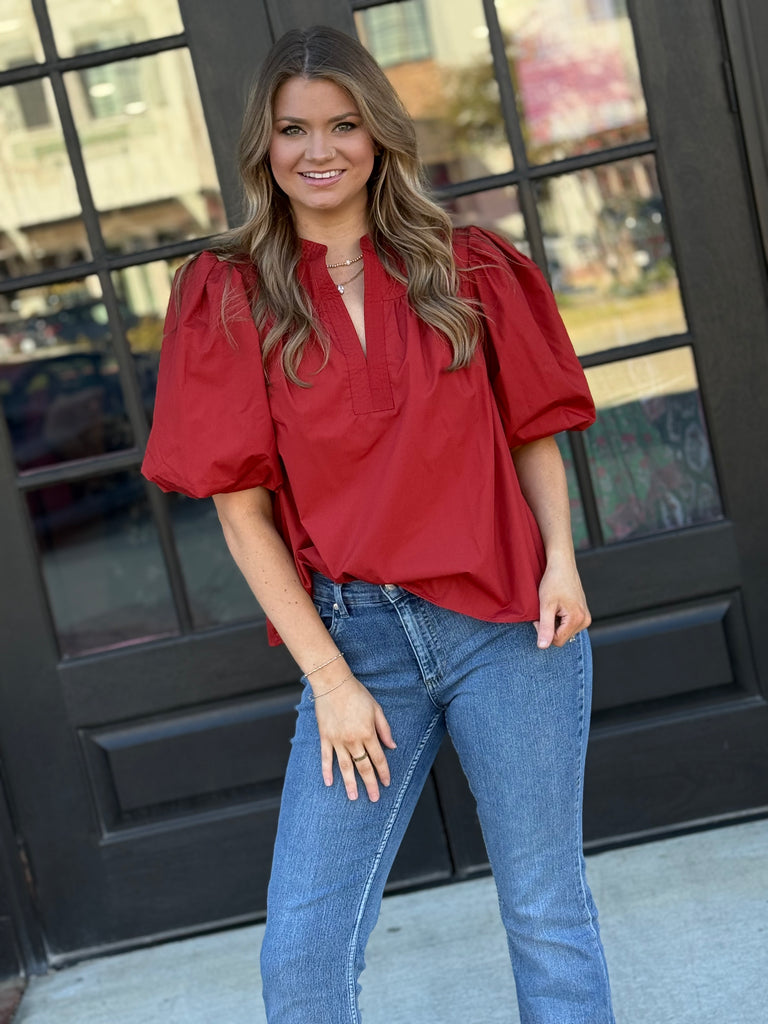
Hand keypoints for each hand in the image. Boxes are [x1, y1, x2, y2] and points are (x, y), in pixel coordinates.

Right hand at [313, 677, 395, 801]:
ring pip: (345, 767)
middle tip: (374, 798)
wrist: (333, 683)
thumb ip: (384, 729)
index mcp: (368, 733)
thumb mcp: (376, 709)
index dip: (383, 772)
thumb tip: (392, 746)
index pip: (378, 758)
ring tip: (353, 797)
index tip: (387, 783)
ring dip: (350, 783)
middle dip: (370, 784)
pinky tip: (330, 783)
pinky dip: (327, 771)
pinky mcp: (325, 737)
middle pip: (363, 766)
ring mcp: (338, 740)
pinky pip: (326, 758)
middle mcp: (353, 740)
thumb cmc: (357, 693)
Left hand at [534, 555, 590, 648]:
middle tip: (546, 610)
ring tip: (553, 606)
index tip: (540, 615)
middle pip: (562, 637)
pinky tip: (558, 606)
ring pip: (565, 632)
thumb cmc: (553, 582)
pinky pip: (568, 625)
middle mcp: (585, 620)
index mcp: (577, 619)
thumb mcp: (546, 605)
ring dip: (555, 623)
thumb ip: (545, 627)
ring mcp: (586, 617)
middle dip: (550, 627)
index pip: (557, 641)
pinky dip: (560, 619)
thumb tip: (543, 647)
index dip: (544, 631)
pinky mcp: (583, 614)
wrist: (562, 565)